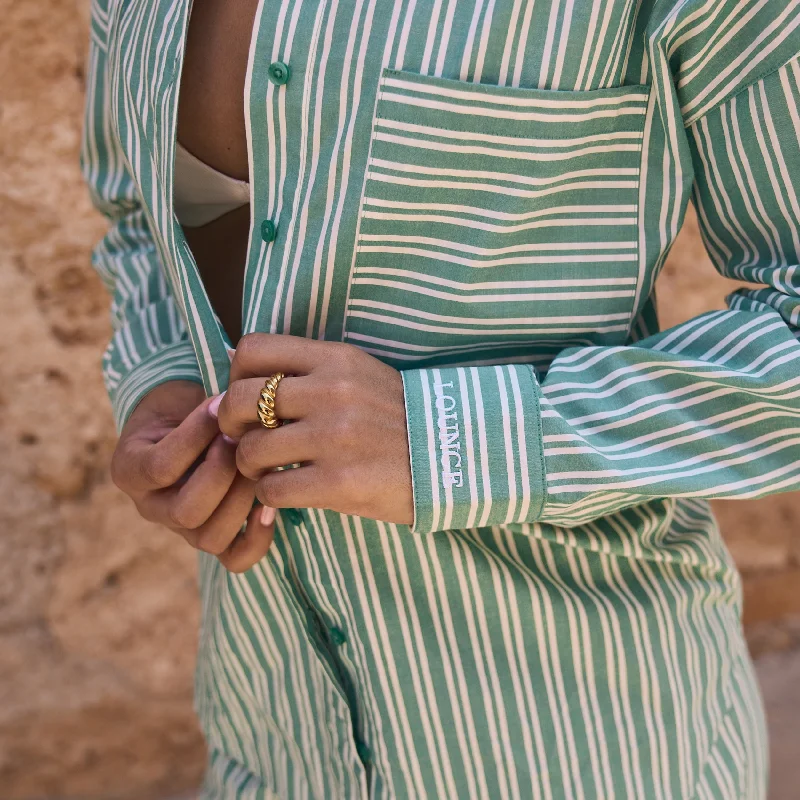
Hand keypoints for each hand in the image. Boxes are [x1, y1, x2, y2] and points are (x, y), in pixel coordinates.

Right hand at [111, 380, 274, 571]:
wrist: (192, 417)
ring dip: (241, 498)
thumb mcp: (181, 396)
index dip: (195, 437)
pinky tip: (270, 507)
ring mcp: (182, 529)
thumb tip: (233, 401)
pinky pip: (235, 558)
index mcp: (130, 471)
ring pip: (210, 537)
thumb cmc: (189, 401)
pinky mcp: (215, 538)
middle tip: (242, 439)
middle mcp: (151, 507)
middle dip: (223, 472)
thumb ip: (200, 405)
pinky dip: (257, 537)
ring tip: (258, 465)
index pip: (160, 467)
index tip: (221, 405)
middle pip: (186, 512)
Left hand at [214, 334, 413, 524]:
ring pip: (250, 450)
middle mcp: (331, 392)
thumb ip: (307, 370)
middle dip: (230, 424)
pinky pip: (272, 490)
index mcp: (335, 360)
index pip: (253, 349)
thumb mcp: (359, 374)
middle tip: (243, 438)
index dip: (236, 375)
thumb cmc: (398, 417)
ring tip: (269, 470)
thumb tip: (237, 368)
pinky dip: (270, 496)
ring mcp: (335, 438)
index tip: (247, 396)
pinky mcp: (340, 482)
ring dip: (250, 466)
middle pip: (240, 400)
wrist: (454, 455)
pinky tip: (289, 492)